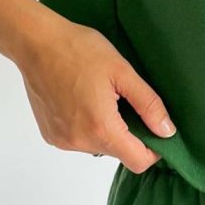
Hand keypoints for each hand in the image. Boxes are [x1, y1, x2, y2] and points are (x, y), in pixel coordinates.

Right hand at [0, 0, 175, 172]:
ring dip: (108, 129)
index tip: (156, 127)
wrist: (37, 43)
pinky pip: (80, 140)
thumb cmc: (79, 51)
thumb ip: (148, 104)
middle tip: (127, 100)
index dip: (154, 149)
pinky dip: (88, 126)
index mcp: (101, 128)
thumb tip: (167, 131)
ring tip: (104, 96)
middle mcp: (79, 142)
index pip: (138, 161)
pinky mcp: (51, 135)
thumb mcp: (122, 72)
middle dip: (131, 133)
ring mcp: (62, 140)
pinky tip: (85, 99)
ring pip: (99, 147)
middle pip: (119, 153)